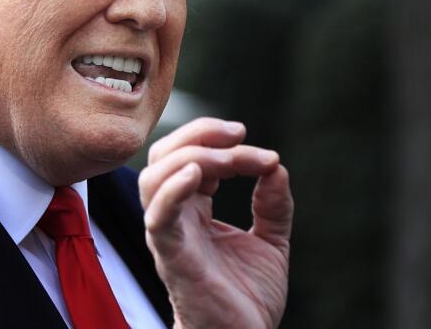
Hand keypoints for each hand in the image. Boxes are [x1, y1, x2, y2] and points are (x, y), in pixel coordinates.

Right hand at [139, 118, 292, 328]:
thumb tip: (277, 167)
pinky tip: (195, 173)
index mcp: (194, 209)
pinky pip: (158, 216)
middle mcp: (175, 216)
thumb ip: (273, 205)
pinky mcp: (171, 255)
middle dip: (199, 133)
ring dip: (191, 155)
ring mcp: (168, 234)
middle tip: (238, 133)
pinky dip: (172, 189)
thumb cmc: (247, 297)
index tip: (265, 154)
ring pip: (154, 177)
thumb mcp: (271, 242)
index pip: (191, 155)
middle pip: (163, 155)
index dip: (221, 142)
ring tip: (230, 157)